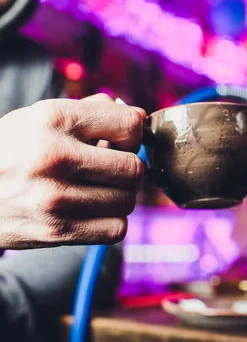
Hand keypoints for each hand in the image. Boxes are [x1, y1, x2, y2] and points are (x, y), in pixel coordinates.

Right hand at [0, 93, 145, 248]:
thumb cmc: (10, 150)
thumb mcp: (39, 117)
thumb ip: (91, 111)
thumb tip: (140, 116)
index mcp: (54, 118)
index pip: (130, 124)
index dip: (132, 135)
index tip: (119, 142)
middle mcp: (55, 156)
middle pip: (135, 168)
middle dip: (130, 169)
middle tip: (112, 170)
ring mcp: (55, 197)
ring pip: (128, 201)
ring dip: (119, 196)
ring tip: (97, 189)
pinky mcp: (55, 230)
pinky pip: (116, 229)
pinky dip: (111, 222)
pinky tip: (93, 211)